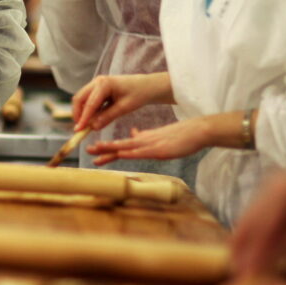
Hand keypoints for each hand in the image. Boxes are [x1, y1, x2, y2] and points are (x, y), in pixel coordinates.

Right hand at [72, 73, 171, 131]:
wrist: (146, 86)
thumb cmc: (138, 95)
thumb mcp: (125, 108)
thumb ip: (108, 117)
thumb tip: (93, 127)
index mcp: (104, 84)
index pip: (89, 103)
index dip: (83, 118)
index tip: (78, 130)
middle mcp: (97, 81)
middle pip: (79, 98)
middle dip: (78, 114)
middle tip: (80, 129)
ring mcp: (96, 84)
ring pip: (82, 99)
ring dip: (82, 112)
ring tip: (88, 126)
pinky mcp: (97, 89)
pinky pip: (87, 100)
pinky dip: (88, 110)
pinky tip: (94, 119)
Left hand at [85, 116, 212, 165]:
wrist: (197, 131)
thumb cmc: (180, 136)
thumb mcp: (158, 137)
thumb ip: (144, 136)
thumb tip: (132, 134)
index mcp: (143, 139)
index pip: (122, 145)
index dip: (107, 148)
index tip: (94, 150)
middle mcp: (144, 141)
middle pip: (120, 145)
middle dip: (103, 149)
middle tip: (88, 151)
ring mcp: (151, 145)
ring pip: (127, 147)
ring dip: (111, 149)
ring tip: (97, 151)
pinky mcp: (160, 149)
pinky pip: (142, 151)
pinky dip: (130, 153)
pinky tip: (121, 154)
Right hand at [232, 167, 285, 275]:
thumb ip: (284, 246)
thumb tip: (260, 266)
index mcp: (282, 192)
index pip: (260, 227)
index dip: (251, 251)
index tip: (246, 272)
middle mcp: (269, 185)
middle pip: (248, 220)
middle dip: (242, 246)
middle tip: (238, 270)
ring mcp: (268, 185)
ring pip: (250, 217)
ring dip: (247, 239)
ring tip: (245, 262)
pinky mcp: (271, 190)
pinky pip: (258, 213)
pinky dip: (257, 230)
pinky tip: (256, 246)